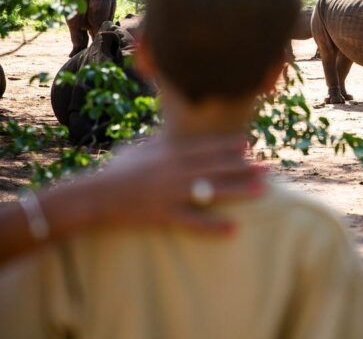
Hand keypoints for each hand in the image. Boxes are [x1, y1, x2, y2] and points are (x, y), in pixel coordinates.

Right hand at [73, 136, 265, 233]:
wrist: (94, 196)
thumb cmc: (116, 172)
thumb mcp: (139, 150)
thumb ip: (160, 142)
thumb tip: (172, 134)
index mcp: (170, 155)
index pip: (206, 148)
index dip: (228, 146)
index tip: (249, 145)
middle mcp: (175, 171)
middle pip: (217, 168)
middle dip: (244, 167)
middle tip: (267, 168)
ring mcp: (171, 193)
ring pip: (213, 191)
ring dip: (240, 190)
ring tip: (263, 191)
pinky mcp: (165, 215)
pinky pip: (194, 221)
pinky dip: (215, 226)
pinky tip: (234, 228)